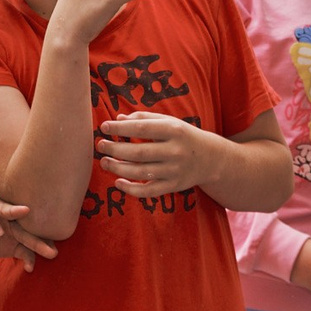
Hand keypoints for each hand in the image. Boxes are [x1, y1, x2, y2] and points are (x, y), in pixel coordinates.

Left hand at [0, 198, 58, 270]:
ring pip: (29, 240)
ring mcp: (10, 234)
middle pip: (26, 226)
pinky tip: (30, 267)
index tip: (27, 211)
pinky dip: (29, 259)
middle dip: (39, 235)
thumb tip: (0, 232)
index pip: (9, 208)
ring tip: (51, 254)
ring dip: (40, 247)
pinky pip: (22, 253)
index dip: (17, 210)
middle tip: (51, 244)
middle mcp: (8, 219)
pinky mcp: (8, 248)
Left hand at [94, 112, 224, 197]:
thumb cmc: (183, 136)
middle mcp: (175, 151)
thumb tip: (117, 118)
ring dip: (118, 168)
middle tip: (100, 145)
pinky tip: (118, 182)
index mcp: (174, 130)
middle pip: (139, 152)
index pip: (142, 128)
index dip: (120, 128)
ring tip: (104, 162)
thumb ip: (144, 119)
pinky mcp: (173, 186)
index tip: (103, 126)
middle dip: (116, 149)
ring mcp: (174, 171)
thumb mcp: (169, 122)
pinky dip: (131, 189)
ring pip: (141, 172)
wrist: (211, 158)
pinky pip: (149, 191)